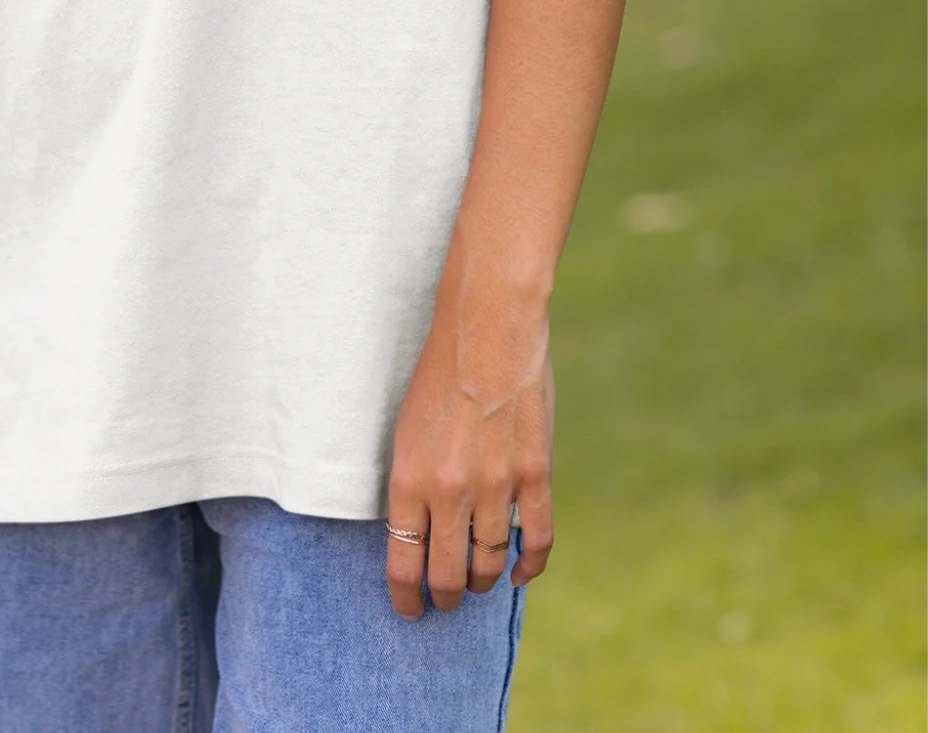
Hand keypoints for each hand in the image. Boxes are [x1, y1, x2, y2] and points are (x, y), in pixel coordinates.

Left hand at [384, 277, 554, 620]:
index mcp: (409, 480)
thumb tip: (417, 532)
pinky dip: (528, 565)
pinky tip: (518, 572)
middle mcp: (449, 492)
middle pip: (447, 576)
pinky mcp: (535, 474)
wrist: (486, 329)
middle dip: (444, 596)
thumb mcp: (407, 430)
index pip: (403, 564)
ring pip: (489, 563)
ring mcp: (496, 486)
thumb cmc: (438, 373)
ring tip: (477, 580)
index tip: (409, 609)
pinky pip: (536, 540)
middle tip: (444, 598)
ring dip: (481, 580)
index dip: (405, 597)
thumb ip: (413, 484)